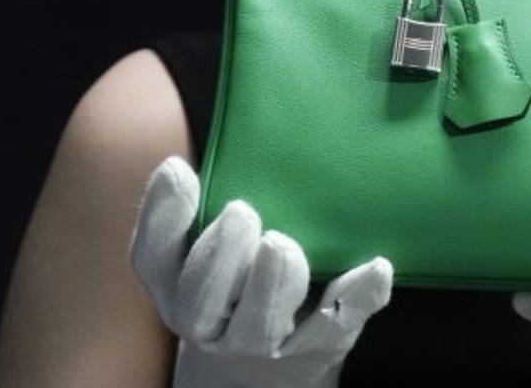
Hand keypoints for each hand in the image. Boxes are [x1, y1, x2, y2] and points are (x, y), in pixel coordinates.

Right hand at [130, 156, 392, 387]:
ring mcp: (265, 341)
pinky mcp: (319, 345)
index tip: (183, 169)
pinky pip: (337, 326)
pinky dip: (357, 295)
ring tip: (279, 244)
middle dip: (220, 257)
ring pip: (262, 323)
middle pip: (202, 301)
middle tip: (240, 211)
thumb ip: (191, 208)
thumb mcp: (201, 247)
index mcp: (178, 286)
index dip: (163, 217)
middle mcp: (212, 322)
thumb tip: (181, 163)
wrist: (267, 365)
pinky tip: (375, 267)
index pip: (155, 258)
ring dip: (271, 284)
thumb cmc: (235, 278)